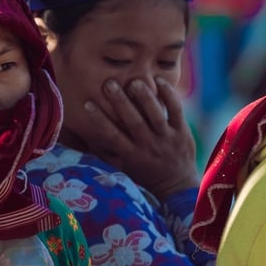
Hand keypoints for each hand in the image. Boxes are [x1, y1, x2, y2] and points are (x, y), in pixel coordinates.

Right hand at [77, 76, 198, 199]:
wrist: (177, 185)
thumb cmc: (144, 174)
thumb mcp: (123, 168)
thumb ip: (105, 153)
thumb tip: (83, 137)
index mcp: (131, 155)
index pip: (112, 136)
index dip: (99, 120)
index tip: (88, 104)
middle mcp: (148, 146)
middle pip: (133, 122)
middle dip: (120, 102)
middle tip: (109, 84)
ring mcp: (167, 138)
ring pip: (155, 115)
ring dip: (144, 97)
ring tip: (134, 82)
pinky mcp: (182, 131)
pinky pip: (176, 110)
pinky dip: (169, 95)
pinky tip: (159, 81)